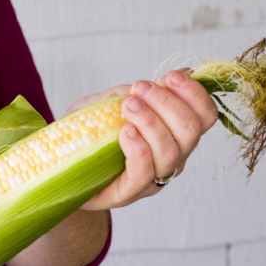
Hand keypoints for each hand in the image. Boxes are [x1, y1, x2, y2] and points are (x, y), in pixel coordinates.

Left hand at [80, 70, 218, 210]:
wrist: (59, 164)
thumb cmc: (89, 131)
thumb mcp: (113, 101)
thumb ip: (141, 92)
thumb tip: (180, 72)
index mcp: (176, 133)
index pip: (205, 116)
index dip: (195, 94)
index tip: (171, 76)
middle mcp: (172, 157)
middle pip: (190, 131)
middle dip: (167, 103)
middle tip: (140, 88)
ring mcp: (152, 178)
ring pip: (169, 151)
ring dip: (150, 121)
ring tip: (129, 104)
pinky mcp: (128, 193)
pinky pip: (143, 172)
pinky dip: (138, 148)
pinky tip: (125, 131)